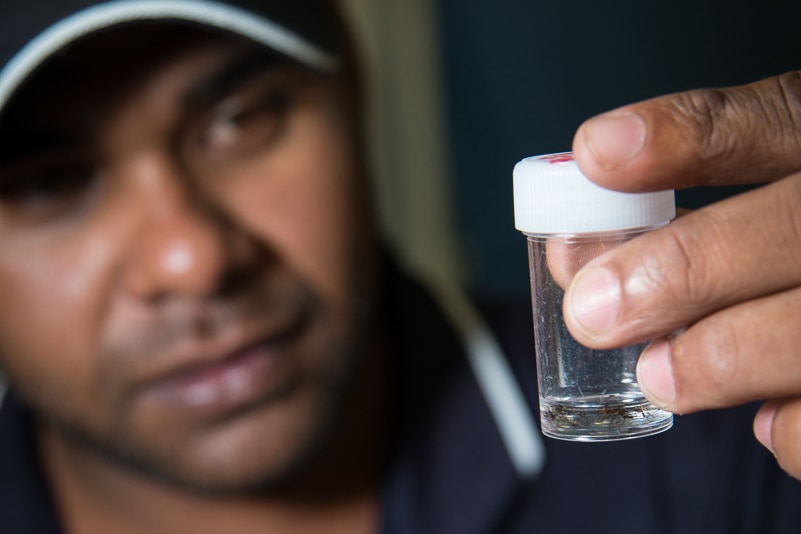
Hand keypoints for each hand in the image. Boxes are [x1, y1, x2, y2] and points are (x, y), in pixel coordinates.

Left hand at [566, 71, 800, 478]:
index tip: (595, 153)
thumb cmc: (792, 252)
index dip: (688, 137)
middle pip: (793, 230)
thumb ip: (681, 216)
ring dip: (723, 360)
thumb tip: (573, 260)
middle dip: (684, 271)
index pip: (779, 121)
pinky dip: (789, 428)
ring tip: (658, 376)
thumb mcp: (769, 201)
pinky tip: (764, 416)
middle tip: (592, 313)